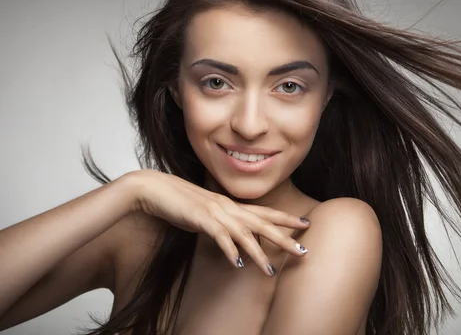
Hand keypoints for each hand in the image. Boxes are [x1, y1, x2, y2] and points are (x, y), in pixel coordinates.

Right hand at [125, 169, 309, 275]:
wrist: (154, 189)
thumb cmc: (179, 202)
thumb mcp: (206, 213)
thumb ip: (221, 222)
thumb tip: (232, 237)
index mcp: (231, 205)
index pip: (264, 212)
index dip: (286, 219)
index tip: (305, 224)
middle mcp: (228, 207)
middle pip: (262, 223)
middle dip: (284, 238)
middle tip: (303, 251)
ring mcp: (215, 212)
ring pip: (244, 234)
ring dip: (258, 254)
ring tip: (270, 271)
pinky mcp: (200, 218)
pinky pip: (219, 236)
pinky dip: (229, 250)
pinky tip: (237, 264)